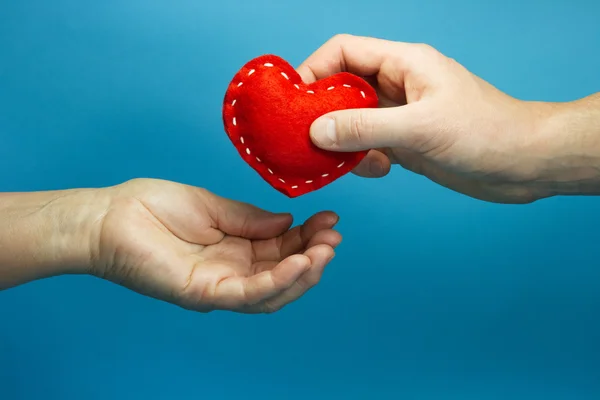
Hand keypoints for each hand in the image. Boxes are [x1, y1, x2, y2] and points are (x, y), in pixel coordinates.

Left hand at [86, 179, 340, 312]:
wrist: (110, 216)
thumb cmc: (153, 207)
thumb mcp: (213, 206)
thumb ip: (251, 218)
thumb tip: (288, 221)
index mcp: (236, 248)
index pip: (283, 248)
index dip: (309, 236)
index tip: (330, 218)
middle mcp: (233, 270)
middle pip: (285, 273)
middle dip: (314, 255)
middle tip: (334, 235)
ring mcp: (221, 285)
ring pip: (275, 291)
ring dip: (305, 273)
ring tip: (325, 249)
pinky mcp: (206, 293)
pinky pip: (250, 293)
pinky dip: (279, 281)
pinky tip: (301, 261)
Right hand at [298, 34, 591, 202]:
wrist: (525, 163)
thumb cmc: (486, 132)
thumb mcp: (420, 128)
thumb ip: (366, 128)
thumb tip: (317, 130)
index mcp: (403, 63)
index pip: (344, 51)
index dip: (314, 70)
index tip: (294, 102)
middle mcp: (398, 85)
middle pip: (342, 88)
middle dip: (322, 113)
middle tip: (305, 139)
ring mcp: (401, 115)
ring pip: (352, 121)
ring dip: (342, 142)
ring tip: (344, 162)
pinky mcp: (406, 142)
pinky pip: (368, 145)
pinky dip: (362, 159)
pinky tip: (377, 170)